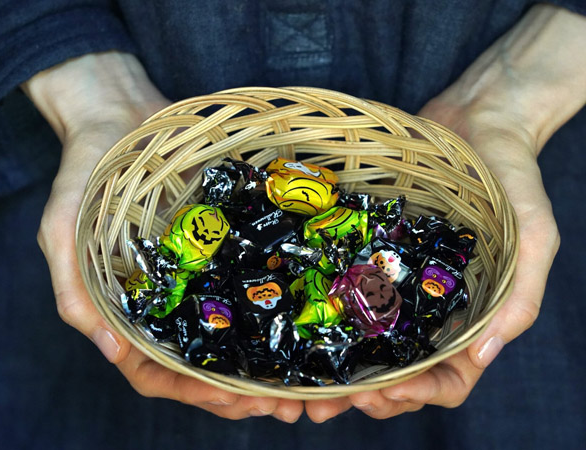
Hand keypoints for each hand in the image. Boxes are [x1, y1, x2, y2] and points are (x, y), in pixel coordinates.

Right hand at [24, 52, 303, 421]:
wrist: (122, 113)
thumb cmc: (85, 169)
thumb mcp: (62, 225)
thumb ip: (75, 286)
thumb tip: (109, 349)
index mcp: (127, 309)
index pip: (156, 370)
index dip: (193, 393)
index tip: (234, 402)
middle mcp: (168, 302)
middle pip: (203, 365)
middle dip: (241, 393)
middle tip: (286, 406)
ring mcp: (198, 276)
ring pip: (232, 336)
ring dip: (264, 366)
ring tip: (304, 385)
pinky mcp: (223, 248)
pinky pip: (248, 286)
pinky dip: (273, 313)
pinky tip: (306, 323)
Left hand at [306, 4, 585, 421]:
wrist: (476, 121)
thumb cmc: (513, 179)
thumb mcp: (533, 236)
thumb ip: (520, 296)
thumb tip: (483, 356)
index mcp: (474, 315)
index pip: (450, 378)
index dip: (418, 395)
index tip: (381, 392)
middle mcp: (433, 308)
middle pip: (402, 371)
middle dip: (369, 393)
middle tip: (328, 399)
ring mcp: (402, 283)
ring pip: (371, 343)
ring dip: (342, 368)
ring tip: (307, 380)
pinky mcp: (376, 255)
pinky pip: (353, 294)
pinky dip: (332, 318)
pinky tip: (305, 323)